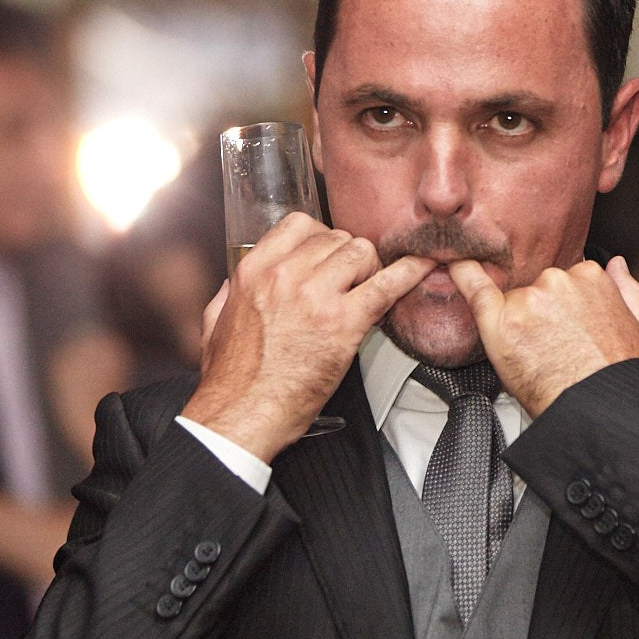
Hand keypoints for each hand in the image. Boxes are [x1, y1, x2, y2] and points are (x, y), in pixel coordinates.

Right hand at [184, 210, 433, 460]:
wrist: (243, 414)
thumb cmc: (232, 378)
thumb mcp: (215, 323)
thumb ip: (229, 295)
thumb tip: (236, 283)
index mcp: (253, 270)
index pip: (301, 224)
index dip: (322, 237)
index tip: (329, 254)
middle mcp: (284, 275)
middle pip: (337, 237)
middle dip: (349, 257)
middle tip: (352, 283)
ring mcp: (316, 297)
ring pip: (362, 252)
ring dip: (370, 269)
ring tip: (366, 293)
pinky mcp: (343, 324)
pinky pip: (386, 285)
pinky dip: (409, 273)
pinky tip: (423, 267)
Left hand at [448, 255, 638, 416]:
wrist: (598, 412)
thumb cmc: (620, 376)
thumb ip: (629, 288)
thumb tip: (618, 266)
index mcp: (591, 277)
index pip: (566, 280)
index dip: (565, 307)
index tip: (567, 329)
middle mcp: (558, 281)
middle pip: (538, 289)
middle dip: (542, 314)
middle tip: (553, 348)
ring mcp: (529, 300)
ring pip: (514, 301)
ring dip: (519, 323)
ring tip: (538, 356)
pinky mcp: (502, 322)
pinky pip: (475, 290)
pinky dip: (463, 277)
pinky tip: (456, 268)